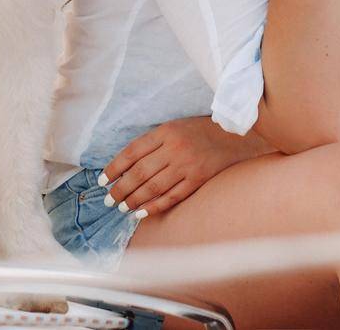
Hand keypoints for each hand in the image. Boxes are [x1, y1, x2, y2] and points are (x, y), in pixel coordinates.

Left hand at [101, 116, 267, 217]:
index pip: (132, 152)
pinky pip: (172, 196)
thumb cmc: (201, 130)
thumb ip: (154, 143)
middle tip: (109, 199)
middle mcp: (175, 148)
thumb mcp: (175, 127)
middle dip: (121, 188)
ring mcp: (187, 165)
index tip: (103, 180)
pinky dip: (155, 206)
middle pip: (140, 172)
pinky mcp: (199, 179)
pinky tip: (142, 212)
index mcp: (166, 132)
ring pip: (153, 187)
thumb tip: (127, 165)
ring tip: (122, 207)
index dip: (115, 167)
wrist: (237, 134)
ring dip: (134, 199)